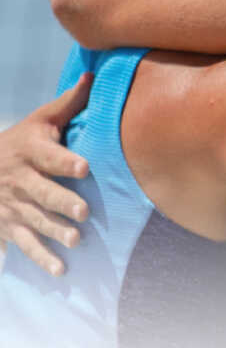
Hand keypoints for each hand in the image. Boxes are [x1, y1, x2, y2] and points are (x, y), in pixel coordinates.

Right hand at [0, 75, 91, 275]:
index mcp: (31, 150)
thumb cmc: (22, 140)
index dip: (65, 160)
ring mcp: (13, 205)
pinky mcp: (9, 226)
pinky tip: (59, 270)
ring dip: (54, 231)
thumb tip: (94, 76)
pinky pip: (24, 244)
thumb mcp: (41, 120)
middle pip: (42, 191)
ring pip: (34, 220)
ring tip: (76, 240)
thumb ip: (69, 103)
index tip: (84, 166)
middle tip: (84, 212)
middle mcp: (20, 179)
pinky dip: (41, 258)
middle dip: (62, 202)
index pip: (48, 156)